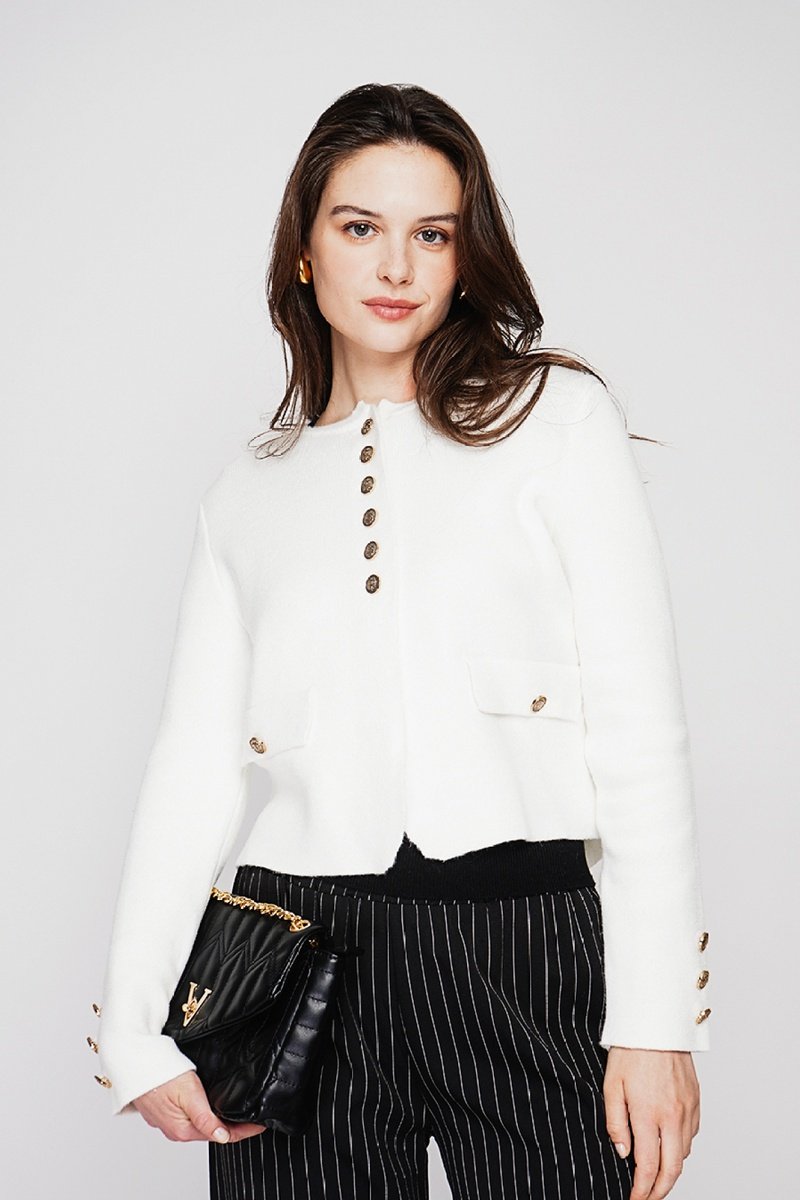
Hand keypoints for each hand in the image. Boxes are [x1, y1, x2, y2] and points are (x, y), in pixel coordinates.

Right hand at [132, 1069, 267, 1142]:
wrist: (132, 1063)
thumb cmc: (160, 1074)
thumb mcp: (189, 1094)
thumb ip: (205, 1118)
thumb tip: (223, 1137)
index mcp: (183, 1129)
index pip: (221, 1135)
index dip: (244, 1130)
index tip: (260, 1124)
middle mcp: (175, 1129)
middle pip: (211, 1131)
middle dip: (233, 1127)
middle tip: (253, 1117)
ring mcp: (168, 1121)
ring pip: (200, 1124)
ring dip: (218, 1120)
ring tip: (236, 1112)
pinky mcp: (163, 1111)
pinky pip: (188, 1116)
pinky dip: (203, 1114)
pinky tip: (210, 1106)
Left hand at [603, 1047, 700, 1199]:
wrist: (657, 1022)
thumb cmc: (630, 1051)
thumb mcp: (611, 1085)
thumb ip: (615, 1123)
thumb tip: (623, 1153)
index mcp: (648, 1114)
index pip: (648, 1167)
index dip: (642, 1190)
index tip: (634, 1199)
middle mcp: (672, 1116)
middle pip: (672, 1170)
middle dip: (659, 1190)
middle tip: (647, 1198)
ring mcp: (687, 1109)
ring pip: (684, 1154)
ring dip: (671, 1170)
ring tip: (655, 1175)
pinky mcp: (696, 1100)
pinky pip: (691, 1134)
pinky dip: (681, 1148)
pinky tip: (669, 1146)